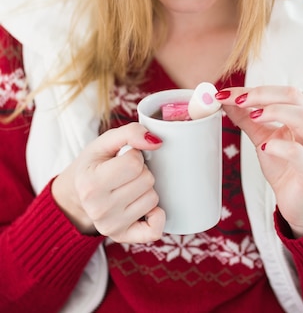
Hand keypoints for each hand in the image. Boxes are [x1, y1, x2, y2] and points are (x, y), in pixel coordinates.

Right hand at [52, 122, 165, 243]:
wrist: (77, 193)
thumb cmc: (94, 164)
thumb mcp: (106, 141)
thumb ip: (131, 133)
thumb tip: (155, 142)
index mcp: (91, 183)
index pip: (135, 163)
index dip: (134, 155)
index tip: (123, 158)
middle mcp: (99, 209)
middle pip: (146, 181)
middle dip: (141, 171)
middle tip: (125, 173)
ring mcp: (110, 226)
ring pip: (153, 199)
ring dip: (145, 189)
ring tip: (128, 187)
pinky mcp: (122, 237)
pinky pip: (154, 231)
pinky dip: (156, 216)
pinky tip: (144, 207)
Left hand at [216, 86, 302, 236]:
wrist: (299, 202)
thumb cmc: (285, 165)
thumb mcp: (262, 136)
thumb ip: (246, 117)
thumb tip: (225, 98)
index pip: (280, 92)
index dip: (252, 90)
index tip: (226, 93)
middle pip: (293, 96)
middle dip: (262, 95)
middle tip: (238, 100)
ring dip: (275, 112)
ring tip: (253, 116)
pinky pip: (300, 153)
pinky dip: (281, 146)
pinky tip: (265, 147)